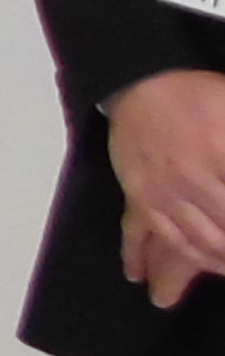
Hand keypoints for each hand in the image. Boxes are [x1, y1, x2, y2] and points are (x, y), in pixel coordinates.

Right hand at [113, 68, 224, 303]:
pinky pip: (152, 235)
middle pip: (222, 232)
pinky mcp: (139, 195)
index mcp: (220, 156)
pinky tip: (172, 272)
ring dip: (215, 262)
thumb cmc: (200, 97)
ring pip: (193, 242)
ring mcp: (162, 191)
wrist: (142, 83)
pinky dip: (162, 258)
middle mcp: (192, 180)